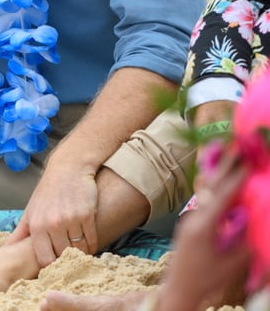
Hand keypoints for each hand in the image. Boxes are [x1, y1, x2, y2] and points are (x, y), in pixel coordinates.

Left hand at [7, 160, 97, 266]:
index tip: (54, 264)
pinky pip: (92, 240)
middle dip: (65, 260)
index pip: (44, 259)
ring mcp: (70, 220)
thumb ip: (20, 233)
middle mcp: (52, 224)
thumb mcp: (30, 211)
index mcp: (36, 225)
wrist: (68, 168)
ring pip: (78, 250)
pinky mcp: (86, 215)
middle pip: (62, 257)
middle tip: (68, 259)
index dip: (50, 265)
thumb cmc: (47, 192)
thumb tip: (5, 250)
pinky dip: (91, 244)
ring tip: (78, 250)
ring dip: (80, 253)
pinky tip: (87, 241)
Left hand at [158, 151, 249, 309]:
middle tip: (236, 145)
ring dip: (220, 172)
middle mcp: (193, 217)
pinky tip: (224, 178)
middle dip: (225, 165)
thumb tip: (255, 217)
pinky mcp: (191, 223)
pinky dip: (216, 186)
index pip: (222, 197)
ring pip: (207, 190)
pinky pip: (206, 199)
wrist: (179, 289)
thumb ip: (244, 240)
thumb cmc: (206, 280)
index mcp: (202, 226)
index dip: (236, 178)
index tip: (248, 162)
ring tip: (228, 152)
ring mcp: (190, 219)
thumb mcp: (231, 263)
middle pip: (211, 186)